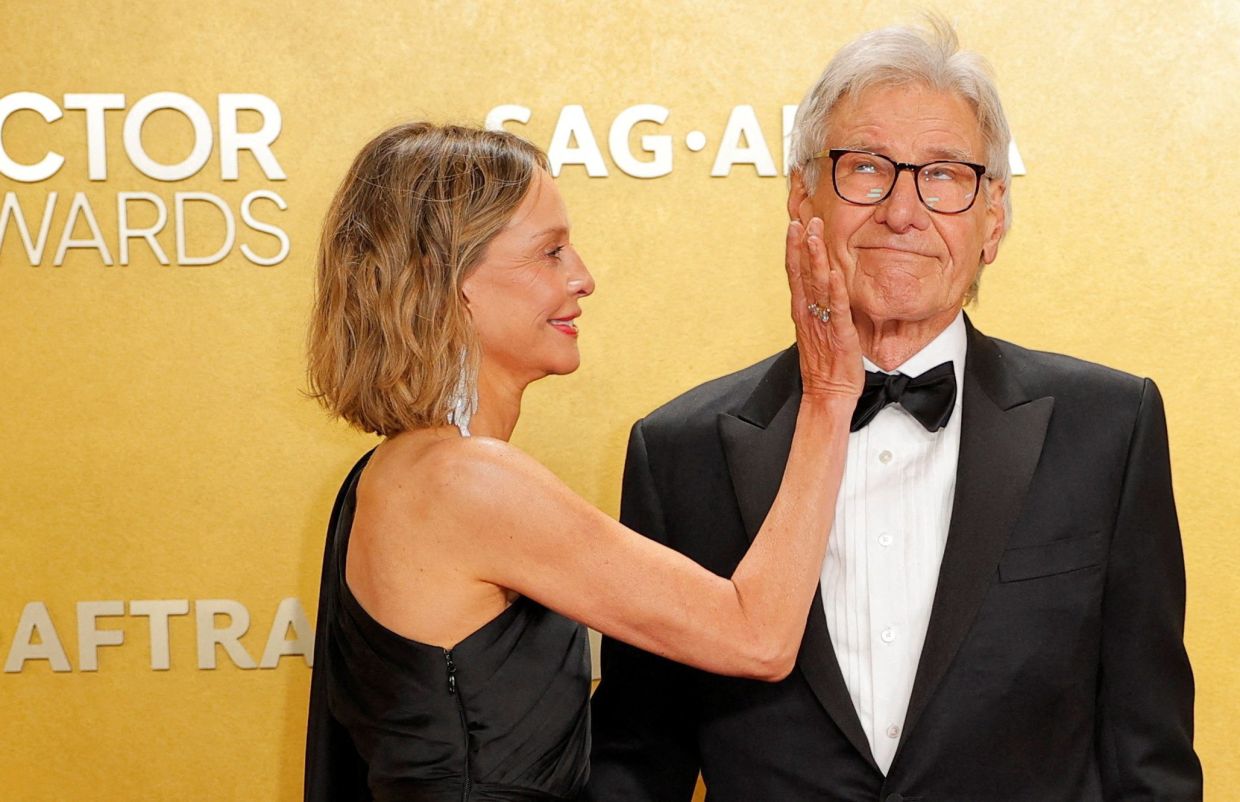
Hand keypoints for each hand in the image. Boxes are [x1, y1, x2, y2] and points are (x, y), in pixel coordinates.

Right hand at [785, 217, 862, 400]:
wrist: (827, 395)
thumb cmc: (825, 367)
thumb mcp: (820, 332)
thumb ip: (821, 309)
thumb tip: (829, 288)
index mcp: (803, 312)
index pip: (795, 274)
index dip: (794, 249)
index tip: (795, 226)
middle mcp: (807, 314)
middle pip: (801, 273)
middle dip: (802, 245)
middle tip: (804, 220)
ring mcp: (821, 323)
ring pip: (816, 285)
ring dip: (815, 257)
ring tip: (814, 234)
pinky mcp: (839, 334)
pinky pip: (836, 307)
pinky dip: (834, 289)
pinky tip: (833, 272)